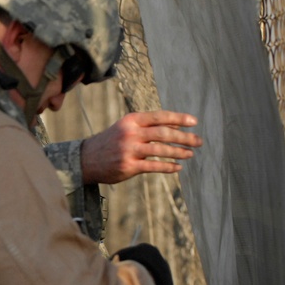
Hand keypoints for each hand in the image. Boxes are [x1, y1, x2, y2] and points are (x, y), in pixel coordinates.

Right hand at [81, 111, 201, 184]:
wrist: (86, 159)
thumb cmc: (112, 142)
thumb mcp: (127, 129)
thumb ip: (150, 127)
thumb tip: (177, 126)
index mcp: (131, 121)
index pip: (159, 117)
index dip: (178, 118)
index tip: (194, 122)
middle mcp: (130, 133)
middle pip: (163, 133)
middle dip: (184, 137)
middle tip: (198, 141)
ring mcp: (129, 150)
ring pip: (161, 150)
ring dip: (179, 152)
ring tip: (190, 154)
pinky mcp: (128, 166)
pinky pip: (153, 166)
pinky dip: (168, 167)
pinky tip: (177, 167)